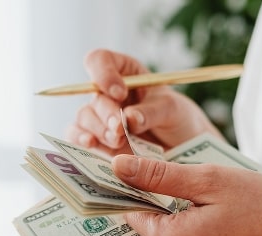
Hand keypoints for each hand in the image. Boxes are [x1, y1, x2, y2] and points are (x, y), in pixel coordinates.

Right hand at [67, 49, 222, 154]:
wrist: (183, 148)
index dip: (103, 73)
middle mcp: (108, 93)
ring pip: (84, 117)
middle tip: (120, 127)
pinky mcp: (98, 140)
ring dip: (98, 129)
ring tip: (118, 141)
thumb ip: (151, 111)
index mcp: (125, 73)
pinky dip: (81, 139)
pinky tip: (90, 143)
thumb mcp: (172, 109)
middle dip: (106, 112)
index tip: (119, 93)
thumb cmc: (178, 119)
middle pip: (93, 95)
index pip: (100, 61)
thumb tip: (128, 118)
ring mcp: (100, 117)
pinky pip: (78, 136)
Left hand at [111, 154, 261, 235]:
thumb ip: (158, 175)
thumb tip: (117, 166)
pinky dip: (178, 233)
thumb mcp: (208, 180)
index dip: (126, 189)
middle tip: (154, 175)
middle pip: (139, 232)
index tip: (127, 169)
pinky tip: (197, 212)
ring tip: (181, 192)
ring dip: (162, 219)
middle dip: (143, 204)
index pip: (128, 214)